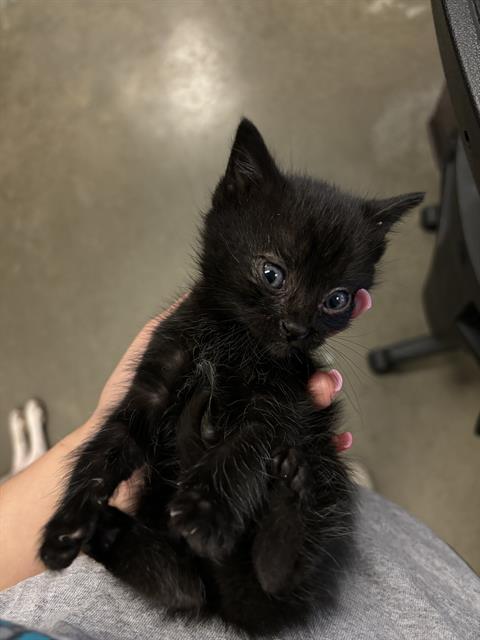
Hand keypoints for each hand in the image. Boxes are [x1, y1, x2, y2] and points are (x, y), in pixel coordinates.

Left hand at [112, 289, 371, 508]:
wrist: (123, 462)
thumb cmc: (132, 399)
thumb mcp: (156, 345)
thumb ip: (184, 316)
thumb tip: (211, 282)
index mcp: (230, 368)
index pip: (274, 351)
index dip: (301, 343)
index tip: (323, 333)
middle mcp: (245, 394)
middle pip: (293, 381)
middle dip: (319, 377)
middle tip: (327, 383)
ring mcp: (248, 426)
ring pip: (298, 413)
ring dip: (321, 406)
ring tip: (326, 402)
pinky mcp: (250, 457)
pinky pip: (290, 451)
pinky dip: (320, 447)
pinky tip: (338, 443)